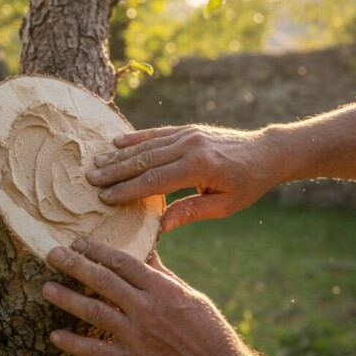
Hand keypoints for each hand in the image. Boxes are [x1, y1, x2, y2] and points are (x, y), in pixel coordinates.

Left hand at [42, 238, 245, 355]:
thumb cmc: (209, 332)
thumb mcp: (190, 297)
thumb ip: (163, 275)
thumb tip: (146, 251)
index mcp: (164, 290)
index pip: (124, 263)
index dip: (98, 250)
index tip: (79, 241)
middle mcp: (148, 310)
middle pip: (104, 282)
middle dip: (75, 266)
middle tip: (53, 254)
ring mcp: (138, 337)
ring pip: (95, 312)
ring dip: (68, 299)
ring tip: (47, 287)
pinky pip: (96, 351)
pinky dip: (74, 343)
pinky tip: (55, 335)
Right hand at [86, 125, 280, 229]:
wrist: (266, 152)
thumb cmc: (247, 184)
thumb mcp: (226, 206)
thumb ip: (192, 212)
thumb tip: (162, 226)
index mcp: (199, 167)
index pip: (156, 180)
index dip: (129, 189)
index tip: (106, 198)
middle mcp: (190, 146)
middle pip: (144, 160)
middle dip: (115, 171)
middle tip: (89, 180)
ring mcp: (187, 134)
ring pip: (146, 146)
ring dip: (119, 156)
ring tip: (95, 164)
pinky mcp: (187, 129)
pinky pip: (156, 133)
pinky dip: (134, 138)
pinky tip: (115, 143)